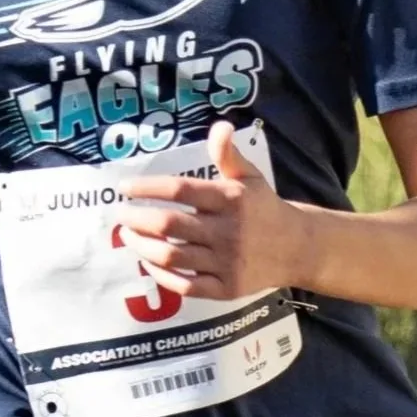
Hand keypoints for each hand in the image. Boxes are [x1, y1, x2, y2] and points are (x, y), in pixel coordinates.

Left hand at [120, 121, 307, 300]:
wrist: (297, 248)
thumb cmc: (264, 208)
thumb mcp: (250, 177)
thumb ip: (228, 154)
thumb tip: (220, 126)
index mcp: (230, 199)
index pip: (180, 190)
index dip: (147, 188)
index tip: (124, 188)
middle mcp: (227, 231)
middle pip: (169, 225)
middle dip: (136, 219)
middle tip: (119, 215)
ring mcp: (226, 263)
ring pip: (172, 256)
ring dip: (142, 246)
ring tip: (128, 236)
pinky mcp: (225, 289)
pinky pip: (185, 286)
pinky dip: (161, 275)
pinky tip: (147, 262)